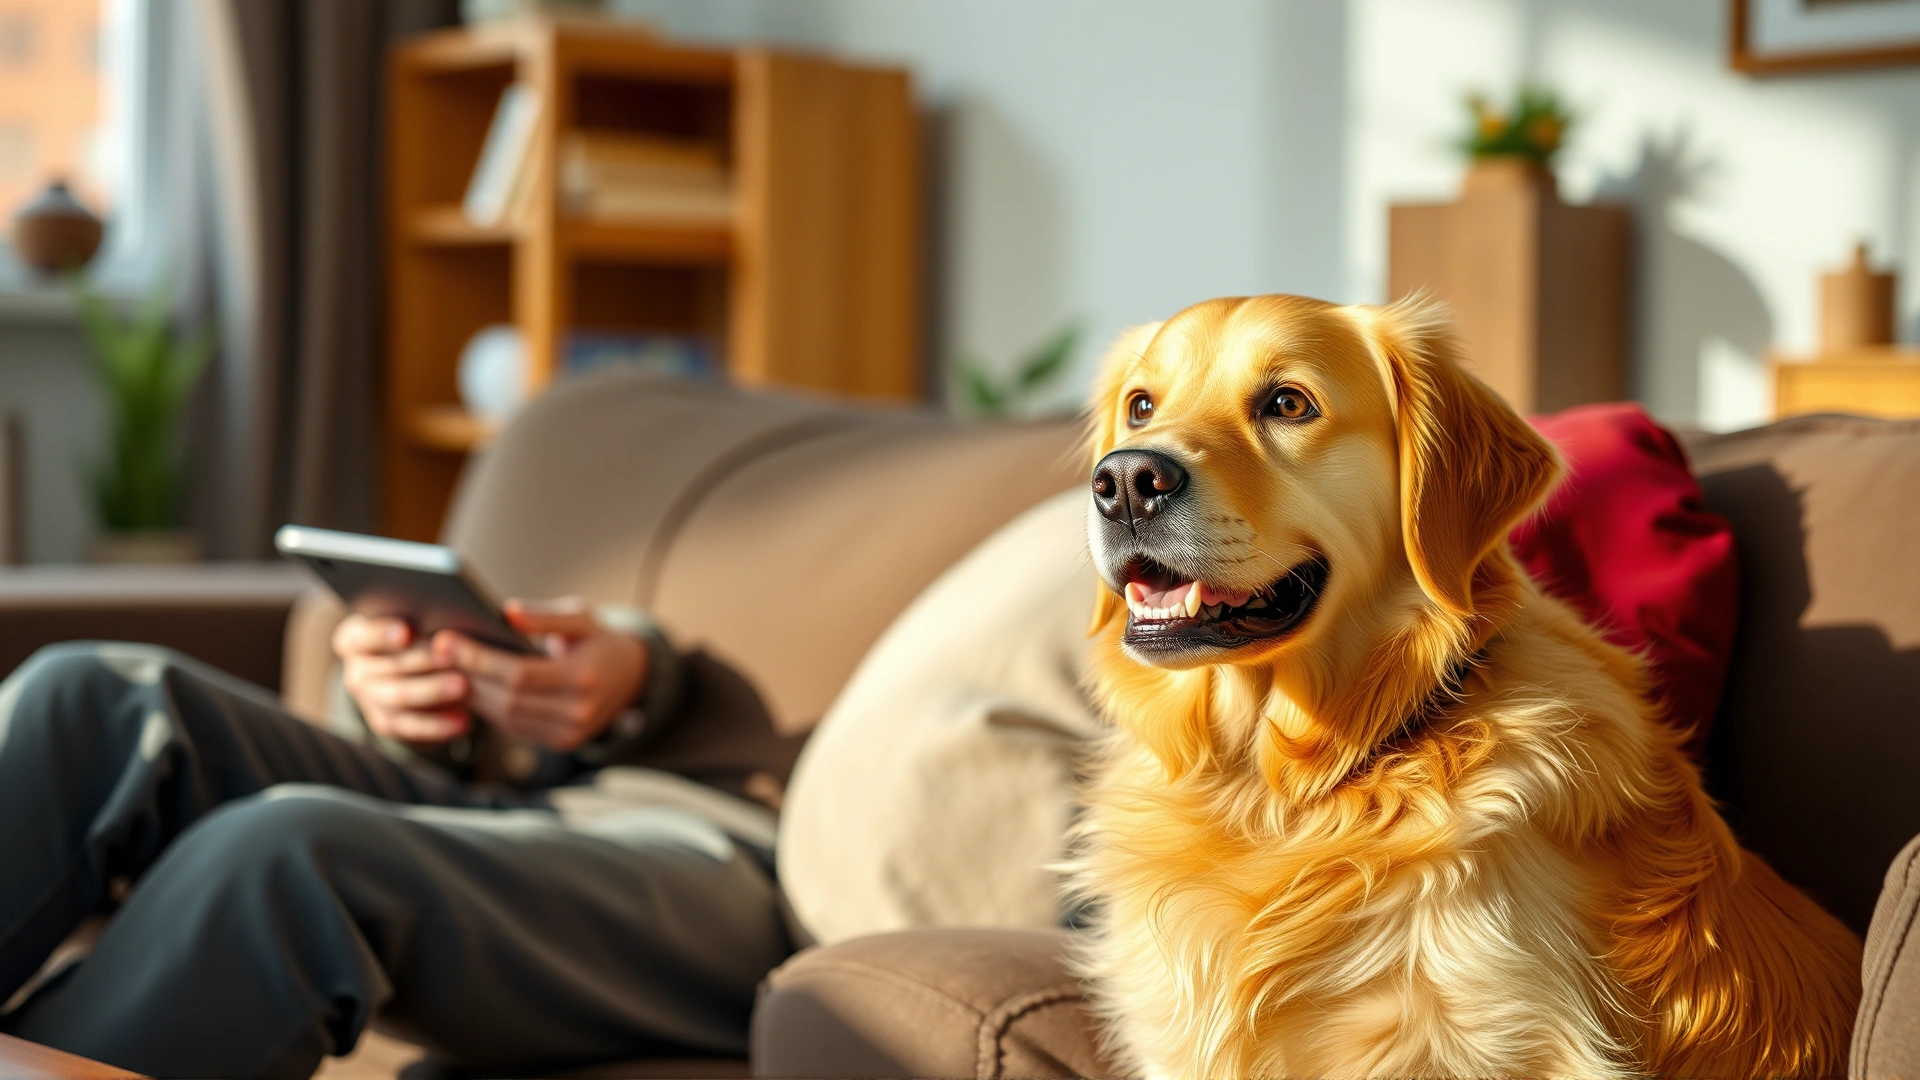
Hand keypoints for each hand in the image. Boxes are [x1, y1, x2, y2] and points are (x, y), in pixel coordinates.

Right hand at [334, 614, 471, 744]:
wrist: (412, 672)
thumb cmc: (417, 633)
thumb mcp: (415, 622)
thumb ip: (424, 619)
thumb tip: (451, 627)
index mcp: (355, 638)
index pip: (362, 636)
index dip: (382, 633)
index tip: (406, 631)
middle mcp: (356, 670)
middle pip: (387, 666)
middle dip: (421, 660)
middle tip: (450, 657)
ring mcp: (368, 699)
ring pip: (398, 696)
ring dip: (432, 691)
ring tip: (463, 686)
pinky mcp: (384, 722)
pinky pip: (410, 725)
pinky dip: (437, 724)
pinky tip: (463, 720)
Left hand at [432, 599, 649, 752]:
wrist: (631, 676)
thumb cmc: (599, 640)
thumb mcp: (580, 617)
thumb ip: (544, 616)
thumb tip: (506, 612)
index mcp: (584, 677)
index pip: (519, 674)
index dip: (479, 659)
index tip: (447, 640)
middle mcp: (579, 711)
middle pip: (507, 699)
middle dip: (467, 675)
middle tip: (437, 652)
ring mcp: (570, 732)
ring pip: (506, 718)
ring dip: (473, 694)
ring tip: (447, 668)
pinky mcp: (561, 743)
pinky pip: (514, 728)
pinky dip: (489, 708)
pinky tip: (472, 687)